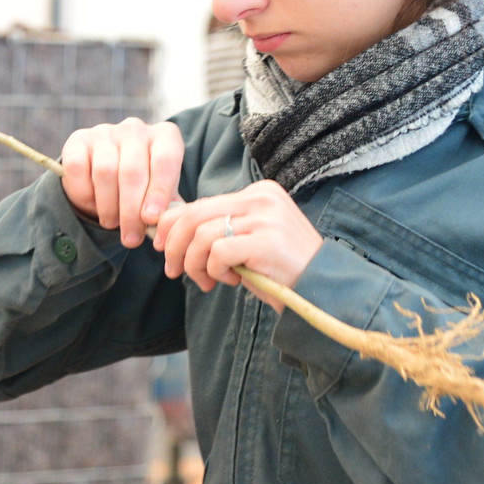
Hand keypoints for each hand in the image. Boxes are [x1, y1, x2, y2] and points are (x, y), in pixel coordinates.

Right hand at [60, 118, 186, 248]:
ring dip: (108, 206)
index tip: (151, 219)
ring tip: (112, 224)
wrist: (107, 173)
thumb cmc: (144, 186)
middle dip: (131, 211)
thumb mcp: (161, 194)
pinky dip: (84, 193)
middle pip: (132, 171)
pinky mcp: (78, 140)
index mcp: (164, 137)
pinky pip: (78, 168)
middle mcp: (136, 129)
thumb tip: (165, 230)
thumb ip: (167, 208)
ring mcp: (105, 132)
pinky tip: (92, 205)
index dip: (159, 191)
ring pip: (105, 172)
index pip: (165, 161)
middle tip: (131, 238)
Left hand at [153, 180, 322, 305]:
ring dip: (194, 264)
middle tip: (172, 270)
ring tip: (207, 281)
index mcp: (257, 193)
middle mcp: (261, 198)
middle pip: (194, 215)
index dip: (171, 224)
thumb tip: (165, 229)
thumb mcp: (246, 241)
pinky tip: (232, 280)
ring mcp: (265, 218)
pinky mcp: (265, 241)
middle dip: (173, 245)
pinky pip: (218, 252)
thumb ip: (216, 230)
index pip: (200, 202)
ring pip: (201, 235)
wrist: (321, 290)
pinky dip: (214, 270)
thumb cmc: (279, 269)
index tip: (161, 246)